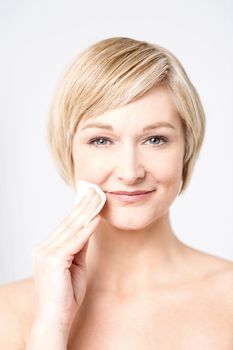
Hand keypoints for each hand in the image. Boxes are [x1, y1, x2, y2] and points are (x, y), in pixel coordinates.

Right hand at [31, 188, 101, 330]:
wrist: (55, 319)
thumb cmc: (65, 296)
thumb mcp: (76, 265)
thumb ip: (79, 246)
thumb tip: (89, 227)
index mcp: (45, 250)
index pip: (65, 225)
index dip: (79, 210)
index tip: (89, 197)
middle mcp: (42, 249)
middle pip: (67, 223)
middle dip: (83, 205)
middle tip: (95, 190)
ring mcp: (45, 254)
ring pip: (71, 228)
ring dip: (87, 212)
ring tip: (98, 198)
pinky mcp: (52, 260)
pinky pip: (74, 241)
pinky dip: (86, 229)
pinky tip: (95, 218)